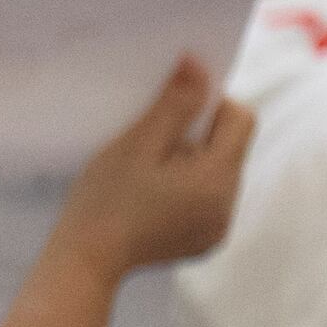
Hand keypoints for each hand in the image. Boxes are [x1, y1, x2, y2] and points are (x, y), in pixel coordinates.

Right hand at [50, 57, 254, 275]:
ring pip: (220, 174)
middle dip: (199, 137)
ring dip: (193, 164)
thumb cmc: (104, 202)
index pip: (241, 119)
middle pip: (231, 148)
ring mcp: (218, 228)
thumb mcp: (138, 144)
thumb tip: (199, 64)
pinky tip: (155, 199)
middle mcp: (227, 207)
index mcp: (216, 180)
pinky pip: (210, 201)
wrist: (85, 262)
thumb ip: (175, 104)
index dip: (211, 104)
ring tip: (151, 177)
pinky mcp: (205, 242)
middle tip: (154, 147)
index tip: (174, 111)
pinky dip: (189, 191)